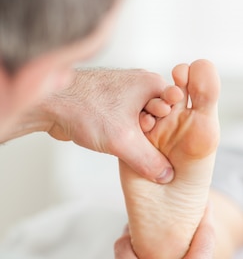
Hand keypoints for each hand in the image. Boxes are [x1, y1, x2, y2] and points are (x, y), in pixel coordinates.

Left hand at [39, 68, 182, 182]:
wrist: (49, 103)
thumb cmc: (85, 109)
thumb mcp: (124, 141)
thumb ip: (149, 161)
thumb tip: (167, 176)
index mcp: (151, 83)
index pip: (177, 110)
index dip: (170, 130)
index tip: (159, 141)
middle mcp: (141, 84)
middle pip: (161, 117)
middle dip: (153, 135)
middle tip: (140, 145)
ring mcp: (125, 93)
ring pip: (144, 122)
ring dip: (137, 137)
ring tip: (125, 144)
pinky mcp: (112, 104)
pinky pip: (128, 122)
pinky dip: (125, 134)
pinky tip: (116, 144)